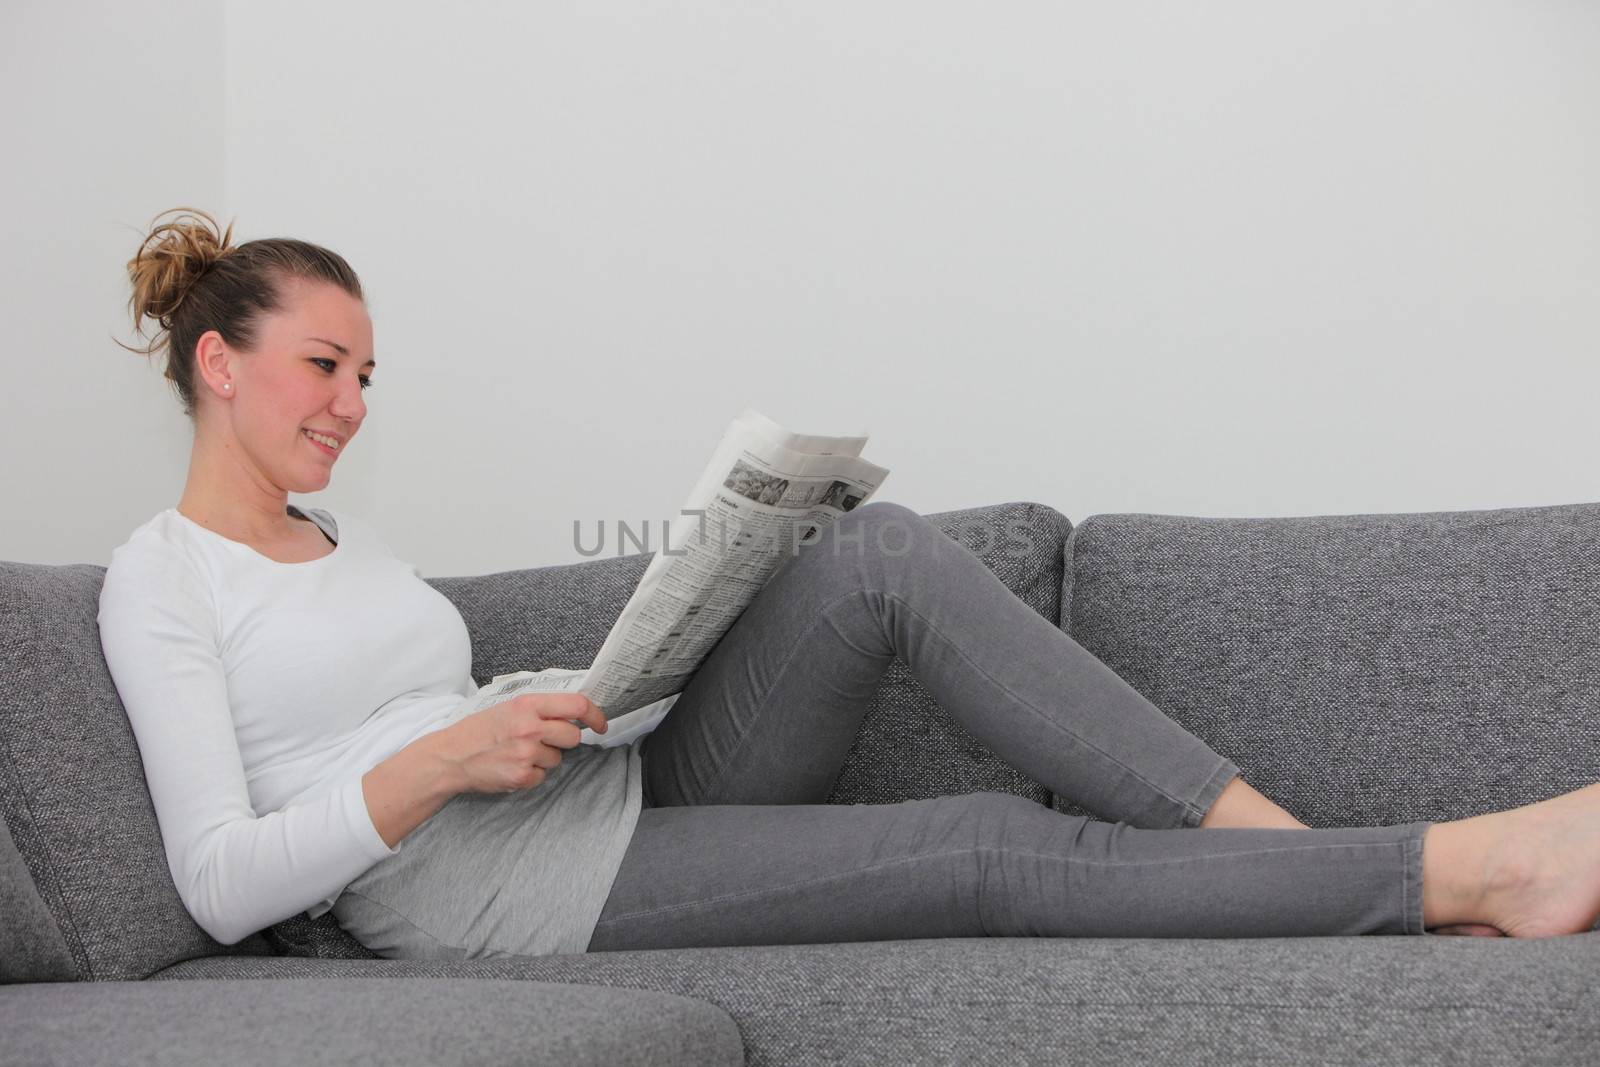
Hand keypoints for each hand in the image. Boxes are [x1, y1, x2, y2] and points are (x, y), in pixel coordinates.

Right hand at [437, 692, 607, 796]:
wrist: (450, 757)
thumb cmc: (479, 731)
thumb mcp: (508, 708)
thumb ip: (540, 709)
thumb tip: (574, 714)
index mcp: (527, 704)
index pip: (577, 705)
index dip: (596, 715)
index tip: (601, 724)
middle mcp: (530, 727)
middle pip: (573, 736)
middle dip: (564, 740)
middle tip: (541, 740)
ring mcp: (527, 753)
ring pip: (557, 758)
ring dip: (544, 758)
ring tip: (517, 752)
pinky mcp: (522, 776)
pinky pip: (543, 777)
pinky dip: (531, 774)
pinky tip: (511, 766)